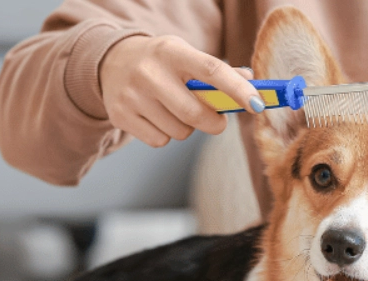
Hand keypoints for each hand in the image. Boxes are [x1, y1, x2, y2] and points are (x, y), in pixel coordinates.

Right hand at [99, 35, 263, 146]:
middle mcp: (150, 72)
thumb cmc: (162, 62)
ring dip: (187, 127)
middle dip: (214, 123)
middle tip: (216, 120)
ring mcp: (132, 95)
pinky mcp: (121, 116)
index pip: (212, 71)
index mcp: (173, 52)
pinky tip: (156, 117)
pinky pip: (160, 141)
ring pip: (180, 131)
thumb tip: (252, 82)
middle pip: (196, 114)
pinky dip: (165, 134)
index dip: (238, 90)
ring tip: (173, 110)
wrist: (110, 62)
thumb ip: (218, 71)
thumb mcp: (186, 56)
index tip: (257, 105)